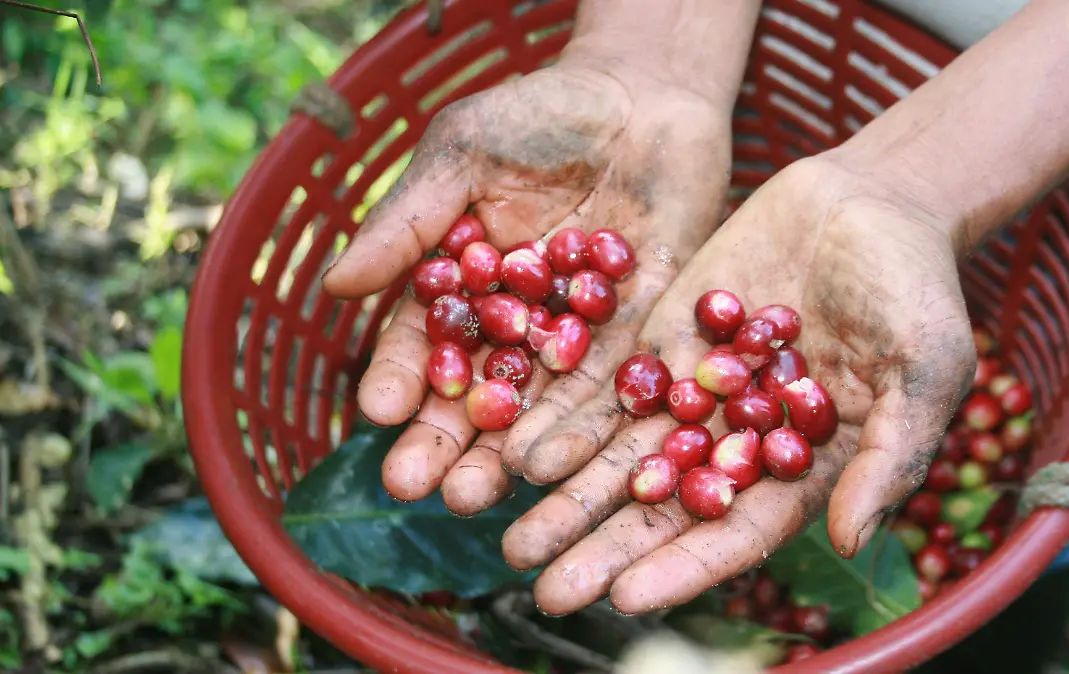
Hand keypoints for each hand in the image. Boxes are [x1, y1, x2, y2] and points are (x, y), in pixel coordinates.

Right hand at [321, 61, 730, 514]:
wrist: (644, 94)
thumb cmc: (541, 112)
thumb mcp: (463, 153)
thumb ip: (408, 221)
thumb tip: (337, 285)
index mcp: (462, 284)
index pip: (423, 342)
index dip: (401, 377)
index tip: (379, 414)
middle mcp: (516, 324)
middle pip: (474, 392)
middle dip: (443, 440)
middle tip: (415, 486)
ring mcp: (577, 336)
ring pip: (537, 406)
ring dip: (505, 454)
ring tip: (474, 496)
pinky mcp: (639, 336)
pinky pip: (611, 388)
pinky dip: (582, 425)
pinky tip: (554, 464)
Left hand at [500, 154, 977, 614]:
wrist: (870, 201)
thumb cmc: (916, 290)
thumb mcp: (926, 371)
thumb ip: (891, 455)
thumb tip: (853, 539)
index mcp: (799, 468)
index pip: (735, 532)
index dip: (682, 566)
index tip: (626, 597)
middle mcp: (736, 442)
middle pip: (664, 508)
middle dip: (604, 547)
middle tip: (545, 588)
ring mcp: (695, 392)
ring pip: (623, 457)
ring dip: (569, 499)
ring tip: (513, 537)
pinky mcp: (663, 342)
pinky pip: (609, 388)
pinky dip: (567, 421)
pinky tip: (518, 449)